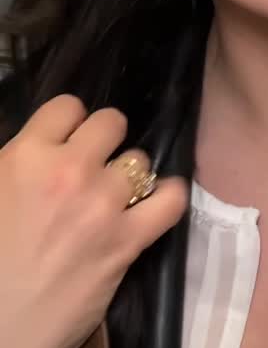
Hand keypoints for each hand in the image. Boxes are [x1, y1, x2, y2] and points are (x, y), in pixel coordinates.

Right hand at [0, 94, 188, 347]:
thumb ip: (16, 164)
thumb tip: (40, 150)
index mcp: (24, 156)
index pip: (67, 106)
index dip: (69, 123)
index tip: (68, 142)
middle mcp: (68, 170)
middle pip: (111, 122)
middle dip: (104, 140)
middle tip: (93, 166)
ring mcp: (102, 205)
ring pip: (138, 160)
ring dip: (128, 176)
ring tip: (115, 197)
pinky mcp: (127, 241)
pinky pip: (170, 201)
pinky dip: (169, 198)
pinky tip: (158, 203)